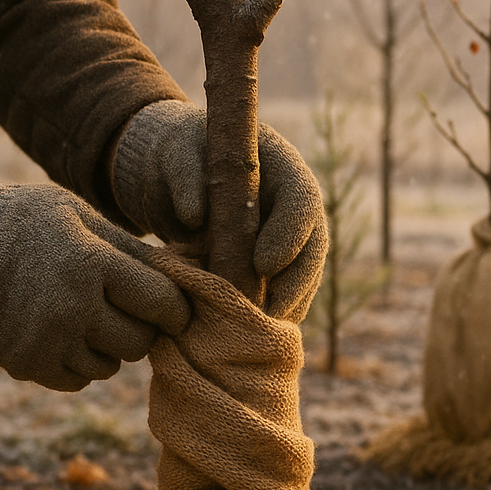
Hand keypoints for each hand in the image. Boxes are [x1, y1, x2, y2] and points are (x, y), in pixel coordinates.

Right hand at [0, 166, 189, 390]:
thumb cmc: (22, 222)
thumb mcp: (78, 215)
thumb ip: (132, 248)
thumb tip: (189, 273)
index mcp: (90, 261)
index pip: (162, 303)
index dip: (174, 308)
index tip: (170, 307)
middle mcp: (72, 306)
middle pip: (139, 342)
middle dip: (140, 328)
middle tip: (122, 310)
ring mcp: (46, 340)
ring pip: (110, 366)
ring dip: (107, 347)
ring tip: (83, 316)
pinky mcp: (25, 364)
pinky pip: (78, 379)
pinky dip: (78, 363)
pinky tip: (62, 334)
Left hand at [110, 100, 326, 323]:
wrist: (181, 174)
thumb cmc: (183, 155)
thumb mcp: (178, 153)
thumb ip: (185, 174)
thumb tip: (193, 215)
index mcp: (284, 170)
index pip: (302, 204)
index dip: (288, 237)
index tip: (263, 265)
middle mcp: (296, 209)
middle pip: (313, 249)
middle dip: (295, 285)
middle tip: (269, 314)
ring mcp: (291, 240)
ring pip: (303, 278)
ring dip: (286, 308)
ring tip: (261, 335)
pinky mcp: (277, 266)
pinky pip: (284, 294)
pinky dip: (271, 315)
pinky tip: (252, 336)